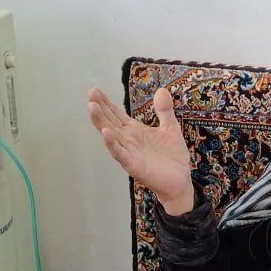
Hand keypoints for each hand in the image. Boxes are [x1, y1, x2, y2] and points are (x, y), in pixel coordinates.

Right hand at [87, 86, 193, 214]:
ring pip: (110, 136)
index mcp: (134, 131)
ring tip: (91, 108)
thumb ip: (165, 111)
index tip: (94, 90)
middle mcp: (128, 140)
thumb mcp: (170, 128)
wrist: (180, 181)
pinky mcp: (133, 165)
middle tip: (90, 93)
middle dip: (99, 108)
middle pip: (109, 121)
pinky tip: (106, 133)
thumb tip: (161, 90)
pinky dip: (112, 144)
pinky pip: (120, 154)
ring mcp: (129, 153)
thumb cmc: (172, 157)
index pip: (116, 114)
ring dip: (100, 122)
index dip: (106, 102)